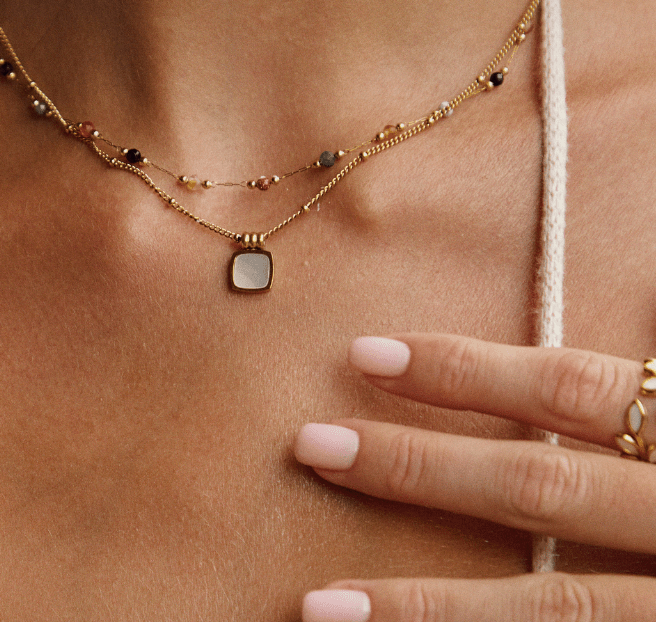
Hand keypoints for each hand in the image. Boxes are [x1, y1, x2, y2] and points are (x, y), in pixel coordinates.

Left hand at [293, 334, 655, 620]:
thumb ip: (634, 390)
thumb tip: (583, 342)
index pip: (566, 388)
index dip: (463, 370)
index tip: (363, 354)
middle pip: (538, 485)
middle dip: (417, 468)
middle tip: (312, 446)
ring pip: (555, 606)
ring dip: (428, 608)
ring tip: (322, 606)